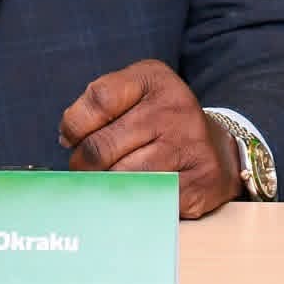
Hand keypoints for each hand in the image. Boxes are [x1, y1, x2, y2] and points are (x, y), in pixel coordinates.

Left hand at [57, 59, 241, 217]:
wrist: (216, 150)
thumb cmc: (159, 124)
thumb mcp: (132, 96)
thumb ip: (96, 108)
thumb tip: (67, 140)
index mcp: (154, 79)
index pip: (99, 99)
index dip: (75, 126)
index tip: (74, 139)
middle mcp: (175, 107)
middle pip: (101, 147)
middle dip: (84, 166)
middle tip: (89, 170)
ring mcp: (190, 144)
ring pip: (120, 178)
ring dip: (106, 187)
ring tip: (112, 182)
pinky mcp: (199, 180)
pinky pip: (145, 200)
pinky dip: (133, 203)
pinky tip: (138, 195)